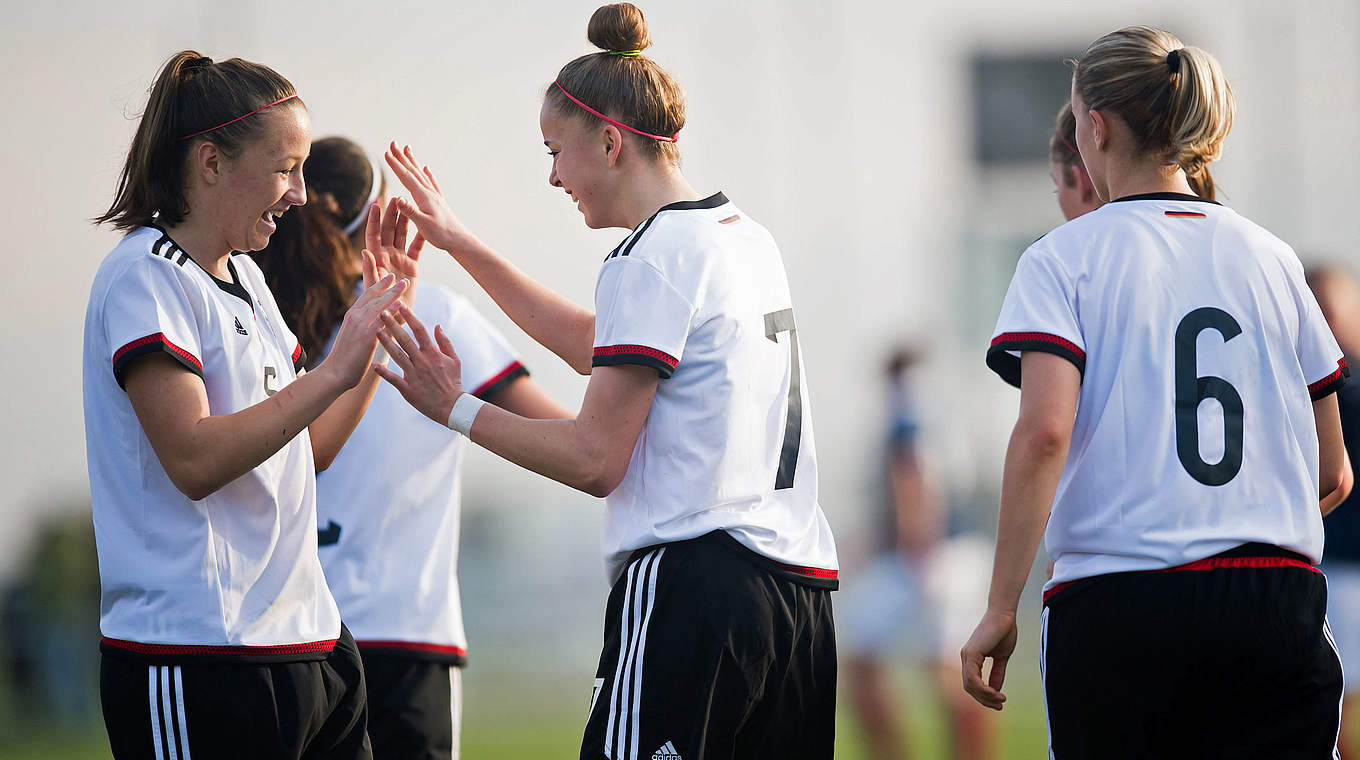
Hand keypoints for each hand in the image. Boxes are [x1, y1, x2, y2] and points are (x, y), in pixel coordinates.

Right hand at [319, 253, 407, 389]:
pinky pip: (381, 321)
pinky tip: (401, 305)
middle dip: (389, 286)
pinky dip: (391, 311)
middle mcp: (355, 317)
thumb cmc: (344, 360)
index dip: (379, 286)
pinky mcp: (366, 337)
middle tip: (401, 278)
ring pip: (379, 305)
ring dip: (393, 293)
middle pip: (374, 296)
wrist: (334, 373)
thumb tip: (375, 326)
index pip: (367, 296)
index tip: (389, 278)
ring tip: (404, 285)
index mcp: (351, 316)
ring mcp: (360, 325)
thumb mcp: (353, 337)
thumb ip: (363, 328)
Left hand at [362, 197, 422, 307]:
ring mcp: (399, 259)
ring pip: (402, 235)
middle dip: (392, 213)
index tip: (376, 203)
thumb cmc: (380, 305)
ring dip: (405, 220)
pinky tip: (426, 226)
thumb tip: (364, 251)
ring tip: (409, 204)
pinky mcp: (412, 265)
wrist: (395, 316)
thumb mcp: (374, 288)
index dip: (374, 219)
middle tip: (397, 197)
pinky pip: (417, 248)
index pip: (374, 235)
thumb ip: (370, 270)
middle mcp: (387, 255)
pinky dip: (421, 237)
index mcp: (376, 258)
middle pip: (389, 230)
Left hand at [373, 303, 465, 425]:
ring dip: (385, 343)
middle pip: (405, 339)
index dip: (410, 317)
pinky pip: (393, 379)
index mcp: (433, 354)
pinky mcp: (408, 389)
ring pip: (397, 355)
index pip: (420, 330)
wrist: (451, 407)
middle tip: (382, 312)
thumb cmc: (453, 382)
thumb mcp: (454, 360)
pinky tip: (373, 365)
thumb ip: (445, 342)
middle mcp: (422, 362)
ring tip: (375, 331)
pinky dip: (383, 372)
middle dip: (393, 325)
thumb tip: (437, 325)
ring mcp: (414, 375)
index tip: (401, 305)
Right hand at [384, 142, 479, 255]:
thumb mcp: (423, 224)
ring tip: (407, 149)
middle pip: (413, 171)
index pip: (406, 177)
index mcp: (424, 197)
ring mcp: (435, 196)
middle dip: (401, 157)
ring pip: (421, 174)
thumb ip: (410, 211)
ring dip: (413, 161)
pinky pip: (431, 183)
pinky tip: (427, 169)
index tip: (386, 152)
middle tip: (393, 143)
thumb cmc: (441, 235)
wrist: (459, 240)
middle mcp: (429, 192)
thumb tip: (397, 197)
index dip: (395, 165)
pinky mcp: (439, 201)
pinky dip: (427, 174)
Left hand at [960, 608, 1017, 710]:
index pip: (972, 684)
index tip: (999, 702)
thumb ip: (997, 673)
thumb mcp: (1001, 657)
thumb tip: (996, 690)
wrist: (1005, 615)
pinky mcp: (971, 654)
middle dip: (984, 699)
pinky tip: (996, 693)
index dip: (984, 696)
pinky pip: (973, 678)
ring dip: (985, 696)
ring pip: (970, 685)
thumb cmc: (1003, 632)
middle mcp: (965, 658)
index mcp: (971, 659)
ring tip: (1001, 700)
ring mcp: (966, 656)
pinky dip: (983, 689)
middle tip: (1000, 705)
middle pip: (969, 687)